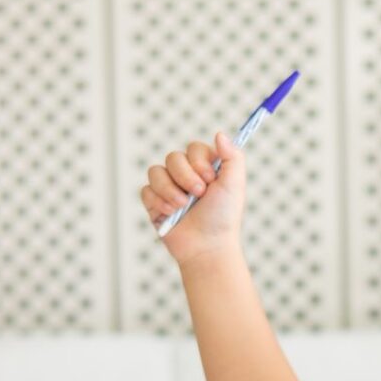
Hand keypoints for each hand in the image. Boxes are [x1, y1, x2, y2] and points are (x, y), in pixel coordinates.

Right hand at [141, 131, 246, 265]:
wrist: (207, 247)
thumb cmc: (223, 218)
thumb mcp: (234, 185)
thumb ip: (233, 157)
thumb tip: (220, 133)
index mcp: (205, 168)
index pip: (194, 148)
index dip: (199, 161)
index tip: (211, 179)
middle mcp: (186, 175)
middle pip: (173, 157)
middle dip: (185, 176)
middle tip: (199, 194)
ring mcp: (168, 188)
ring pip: (156, 171)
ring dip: (170, 190)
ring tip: (183, 206)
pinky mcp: (154, 203)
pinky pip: (146, 190)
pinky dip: (158, 201)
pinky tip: (171, 213)